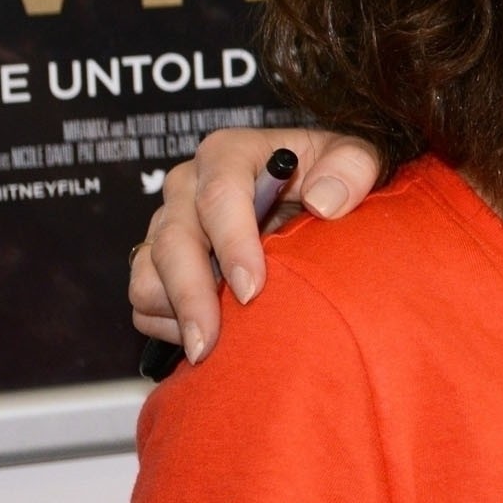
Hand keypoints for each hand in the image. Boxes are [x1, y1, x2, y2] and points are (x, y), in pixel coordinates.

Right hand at [129, 128, 384, 362]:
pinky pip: (143, 301)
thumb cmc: (334, 176)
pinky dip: (165, 324)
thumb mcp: (359, 158)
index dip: (232, 243)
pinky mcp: (158, 262)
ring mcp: (167, 225)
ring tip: (209, 347)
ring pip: (148, 274)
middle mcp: (188, 187)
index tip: (253, 289)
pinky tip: (206, 337)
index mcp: (229, 154)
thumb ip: (353, 167)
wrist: (316, 199)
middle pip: (173, 241)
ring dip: (174, 313)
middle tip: (212, 342)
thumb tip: (325, 200)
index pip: (219, 195)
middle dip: (192, 295)